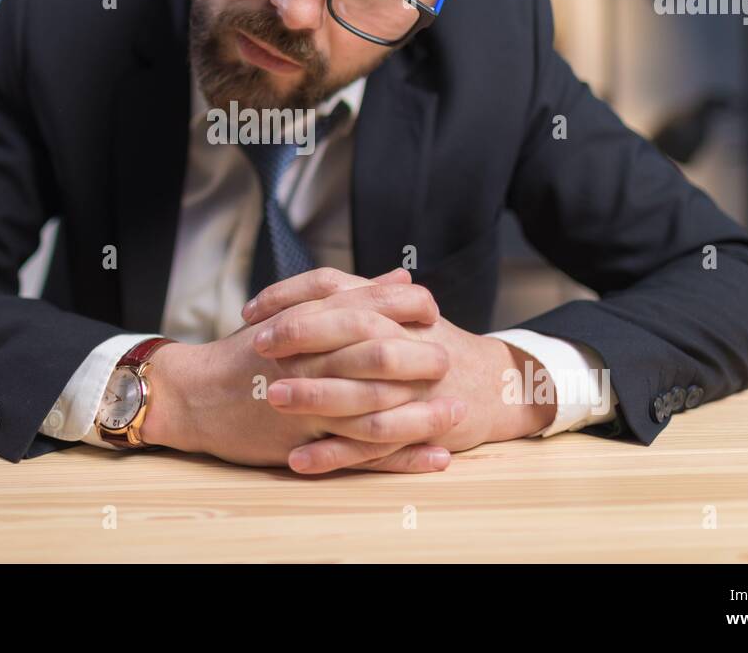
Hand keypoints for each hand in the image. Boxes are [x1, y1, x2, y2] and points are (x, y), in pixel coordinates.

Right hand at [140, 269, 467, 473]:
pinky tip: (436, 456)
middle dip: (421, 357)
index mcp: (310, 321)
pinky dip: (402, 456)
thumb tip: (404, 278)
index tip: (433, 310)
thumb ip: (352, 295)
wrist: (195, 394)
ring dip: (422, 412)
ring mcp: (309, 401)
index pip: (369, 305)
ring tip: (458, 412)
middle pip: (378, 354)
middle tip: (450, 360)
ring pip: (376, 407)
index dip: (407, 307)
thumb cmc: (248, 353)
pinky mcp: (305, 439)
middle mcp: (311, 358)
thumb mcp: (295, 314)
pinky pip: (361, 451)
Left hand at [245, 268, 558, 471]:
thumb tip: (303, 291)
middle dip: (301, 337)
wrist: (497, 384)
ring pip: (362, 389)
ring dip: (315, 394)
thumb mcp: (399, 314)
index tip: (250, 313)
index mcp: (392, 308)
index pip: (336, 288)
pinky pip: (372, 444)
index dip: (289, 297)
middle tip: (257, 348)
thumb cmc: (433, 345)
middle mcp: (404, 341)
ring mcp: (413, 386)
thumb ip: (356, 298)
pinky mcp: (419, 427)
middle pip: (350, 330)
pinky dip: (334, 454)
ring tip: (272, 398)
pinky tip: (297, 460)